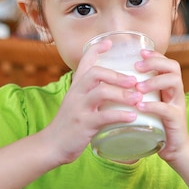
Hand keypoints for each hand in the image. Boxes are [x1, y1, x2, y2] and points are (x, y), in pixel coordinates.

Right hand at [41, 40, 141, 164]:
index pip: (84, 62)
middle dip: (117, 75)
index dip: (96, 50)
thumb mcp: (77, 103)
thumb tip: (114, 89)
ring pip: (101, 92)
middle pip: (95, 73)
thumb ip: (91, 94)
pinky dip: (120, 115)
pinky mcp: (83, 125)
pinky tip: (132, 117)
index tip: (109, 42)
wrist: (51, 145)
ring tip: (137, 98)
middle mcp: (76, 94)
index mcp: (76, 87)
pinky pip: (103, 116)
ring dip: (122, 94)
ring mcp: (79, 108)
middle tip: (135, 81)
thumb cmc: (69, 124)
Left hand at [133, 49, 188, 162]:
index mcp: (169, 86)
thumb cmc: (156, 124)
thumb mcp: (148, 103)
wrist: (173, 148)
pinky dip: (153, 106)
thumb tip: (114, 81)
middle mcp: (176, 92)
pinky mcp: (176, 120)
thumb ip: (138, 92)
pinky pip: (167, 109)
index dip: (155, 55)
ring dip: (154, 81)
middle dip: (155, 63)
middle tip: (137, 66)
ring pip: (174, 83)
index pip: (167, 62)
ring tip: (138, 87)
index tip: (140, 52)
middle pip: (174, 68)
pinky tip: (140, 106)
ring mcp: (178, 105)